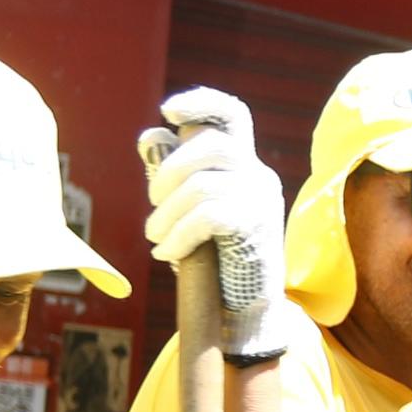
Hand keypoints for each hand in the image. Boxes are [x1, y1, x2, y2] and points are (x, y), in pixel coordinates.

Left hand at [140, 88, 288, 361]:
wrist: (246, 308)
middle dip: (169, 171)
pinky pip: (208, 218)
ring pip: (203, 186)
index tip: (167, 111)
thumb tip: (150, 135)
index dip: (203, 103)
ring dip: (166, 214)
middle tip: (152, 202)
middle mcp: (259, 176)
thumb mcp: (190, 210)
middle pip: (212, 145)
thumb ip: (172, 174)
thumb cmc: (216, 257)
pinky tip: (167, 254)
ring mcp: (262, 201)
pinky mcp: (257, 228)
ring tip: (154, 237)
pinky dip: (178, 236)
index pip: (233, 116)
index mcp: (244, 164)